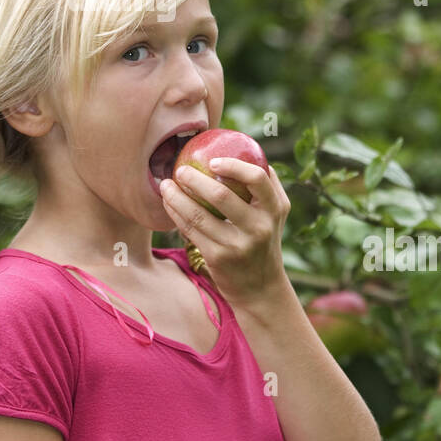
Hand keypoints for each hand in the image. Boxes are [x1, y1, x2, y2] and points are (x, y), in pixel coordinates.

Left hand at [159, 157, 290, 307]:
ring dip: (176, 196)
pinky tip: (169, 203)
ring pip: (198, 214)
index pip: (257, 178)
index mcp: (274, 209)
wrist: (261, 288)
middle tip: (180, 169)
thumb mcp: (275, 216)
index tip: (213, 160)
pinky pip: (190, 230)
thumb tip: (249, 152)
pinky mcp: (218, 258)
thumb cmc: (264, 241)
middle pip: (222, 195)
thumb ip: (266, 187)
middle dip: (195, 179)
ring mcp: (237, 244)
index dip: (233, 165)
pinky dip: (176, 213)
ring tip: (166, 184)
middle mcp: (258, 227)